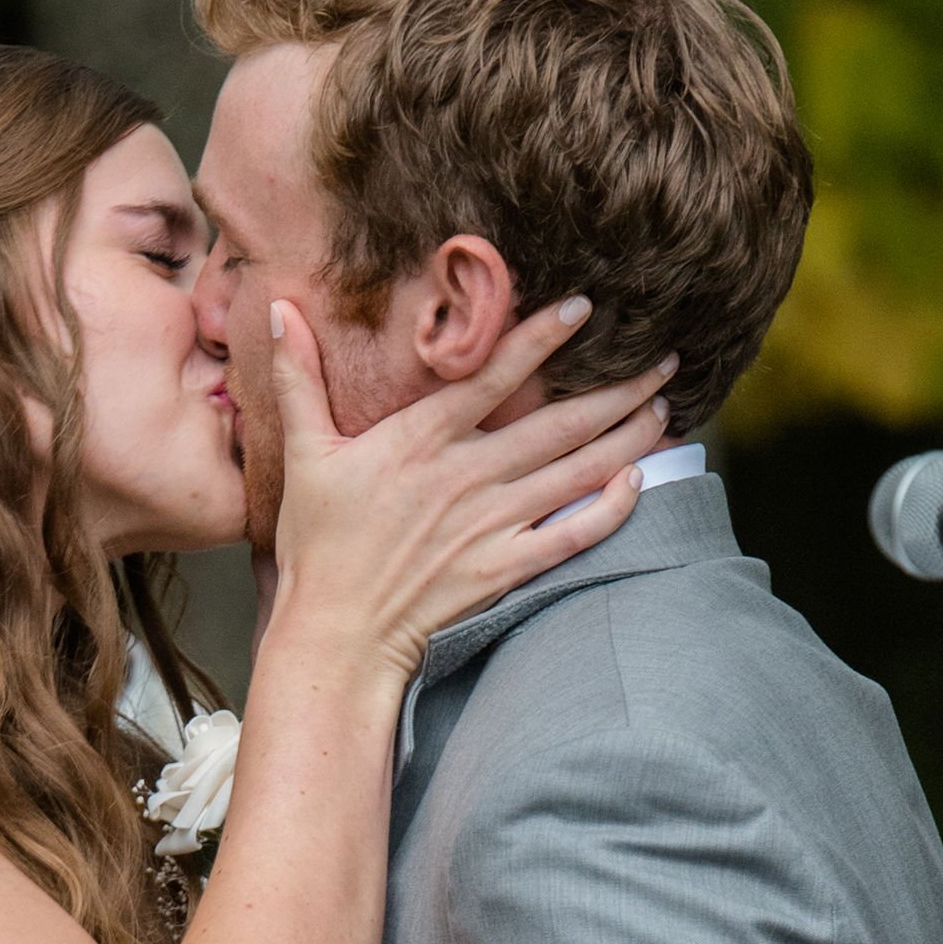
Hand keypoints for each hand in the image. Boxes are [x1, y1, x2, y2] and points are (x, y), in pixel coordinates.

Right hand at [267, 299, 678, 681]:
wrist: (335, 635)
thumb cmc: (318, 546)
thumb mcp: (304, 454)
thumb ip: (297, 378)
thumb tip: (277, 308)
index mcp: (420, 440)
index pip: (493, 375)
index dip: (542, 338)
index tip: (586, 309)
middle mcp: (466, 477)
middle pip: (558, 422)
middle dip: (617, 387)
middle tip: (664, 358)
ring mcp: (490, 526)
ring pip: (576, 472)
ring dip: (628, 437)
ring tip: (665, 407)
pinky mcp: (505, 570)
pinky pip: (573, 535)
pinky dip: (612, 509)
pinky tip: (641, 482)